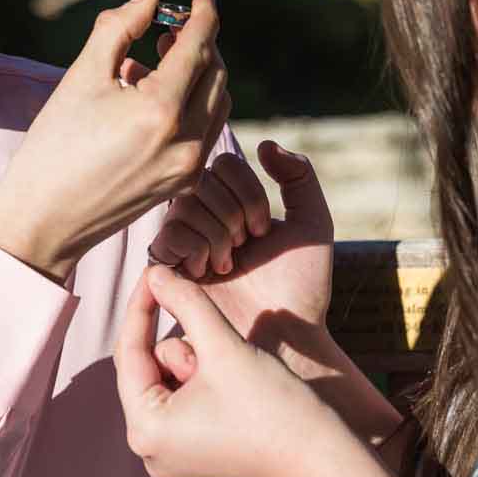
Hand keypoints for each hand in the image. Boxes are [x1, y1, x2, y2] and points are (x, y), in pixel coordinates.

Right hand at [0, 0, 230, 281]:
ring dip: (198, 75)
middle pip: (216, 75)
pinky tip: (153, 97)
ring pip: (217, 104)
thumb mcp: (83, 75)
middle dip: (200, 44)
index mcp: (160, 110)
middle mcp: (186, 141)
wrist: (44, 220)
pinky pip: (205, 131)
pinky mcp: (185, 183)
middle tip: (170, 29)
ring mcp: (189, 166)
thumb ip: (120, 26)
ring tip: (157, 61)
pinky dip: (192, 105)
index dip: (205, 16)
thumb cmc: (55, 143)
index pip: (199, 48)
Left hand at [114, 263, 348, 476]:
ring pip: (167, 380)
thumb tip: (155, 272)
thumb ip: (186, 303)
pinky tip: (232, 382)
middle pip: (147, 368)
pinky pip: (182, 400)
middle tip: (217, 348)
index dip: (141, 306)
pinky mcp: (193, 454)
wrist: (323, 458)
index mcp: (145, 430)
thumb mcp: (223, 345)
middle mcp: (148, 450)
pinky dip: (202, 380)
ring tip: (232, 374)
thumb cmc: (273, 406)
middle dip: (182, 347)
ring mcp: (170, 456)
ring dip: (196, 363)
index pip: (129, 352)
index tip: (154, 269)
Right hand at [156, 142, 333, 348]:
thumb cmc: (303, 283)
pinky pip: (164, 239)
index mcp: (235, 205)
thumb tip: (264, 144)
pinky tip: (209, 271)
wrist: (289, 332)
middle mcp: (206, 220)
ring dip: (214, 233)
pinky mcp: (170, 274)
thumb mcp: (313, 222)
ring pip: (181, 207)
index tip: (266, 229)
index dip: (246, 192)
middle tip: (247, 247)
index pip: (223, 165)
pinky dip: (190, 249)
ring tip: (230, 264)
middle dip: (231, 213)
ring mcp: (186, 245)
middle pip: (200, 181)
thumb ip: (299, 176)